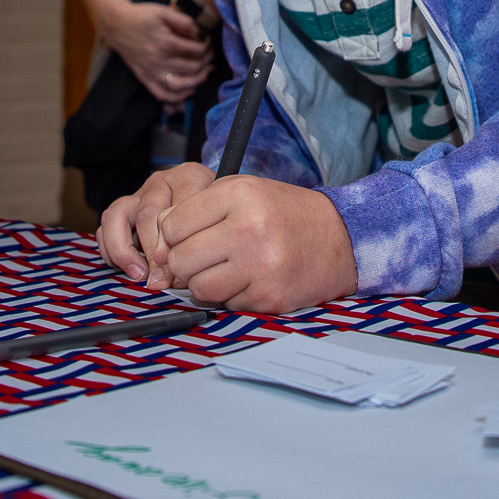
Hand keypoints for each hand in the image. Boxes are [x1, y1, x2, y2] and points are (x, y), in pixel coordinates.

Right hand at [96, 162, 213, 283]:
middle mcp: (161, 181)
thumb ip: (200, 243)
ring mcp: (140, 193)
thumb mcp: (218, 221)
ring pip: (117, 214)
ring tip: (139, 274)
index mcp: (188, 177)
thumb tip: (172, 280)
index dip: (176, 242)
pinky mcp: (123, 209)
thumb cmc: (215, 216)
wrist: (211, 204)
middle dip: (152, 252)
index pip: (178, 208)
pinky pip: (105, 227)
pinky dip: (112, 250)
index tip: (181, 266)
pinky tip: (130, 268)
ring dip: (125, 250)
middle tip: (162, 278)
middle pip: (148, 214)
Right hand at [99, 2, 211, 105]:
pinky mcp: (144, 78)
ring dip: (197, 81)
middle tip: (209, 55)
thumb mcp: (163, 11)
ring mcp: (151, 72)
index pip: (197, 50)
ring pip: (181, 85)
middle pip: (193, 68)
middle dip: (206, 61)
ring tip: (204, 72)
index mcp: (165, 43)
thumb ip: (184, 21)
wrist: (116, 24)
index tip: (207, 41)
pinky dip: (178, 96)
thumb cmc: (141, 16)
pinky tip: (189, 89)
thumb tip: (200, 33)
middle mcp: (159, 61)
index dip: (207, 45)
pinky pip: (163, 95)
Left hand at [151, 175, 359, 311]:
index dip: (174, 234)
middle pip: (180, 259)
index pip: (172, 223)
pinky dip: (233, 296)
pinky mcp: (268, 297)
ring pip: (199, 288)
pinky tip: (251, 279)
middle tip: (207, 256)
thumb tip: (159, 245)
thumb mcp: (243, 193)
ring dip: (207, 283)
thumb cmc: (284, 214)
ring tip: (229, 268)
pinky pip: (226, 305)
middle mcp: (248, 228)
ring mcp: (260, 265)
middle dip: (186, 262)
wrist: (339, 239)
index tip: (189, 236)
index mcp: (238, 195)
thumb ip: (198, 210)